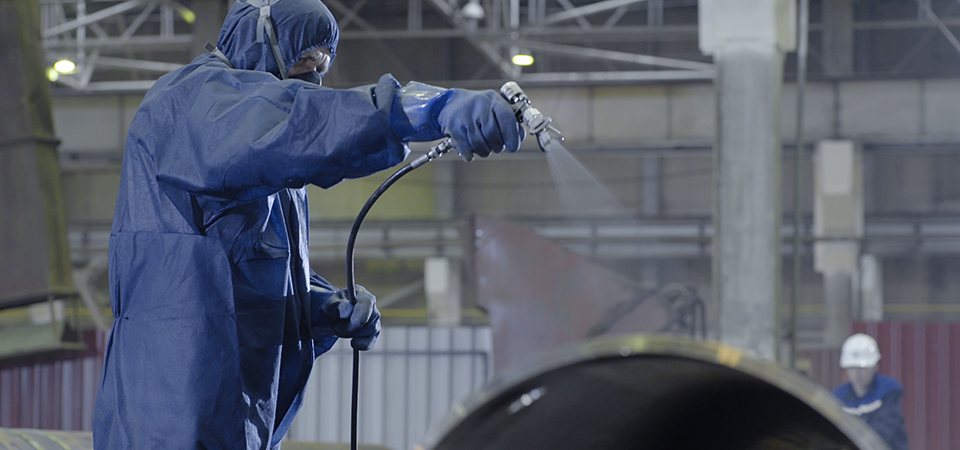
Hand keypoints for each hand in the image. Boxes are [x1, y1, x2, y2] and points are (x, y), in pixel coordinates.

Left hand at [319, 285, 380, 349]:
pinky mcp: (374, 331)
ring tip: (340, 329)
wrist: (333, 316)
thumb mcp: (331, 304)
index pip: (366, 303)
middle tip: (337, 327)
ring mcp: (374, 318)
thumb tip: (347, 311)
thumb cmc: (333, 307)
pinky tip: (354, 343)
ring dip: (352, 334)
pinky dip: (363, 344)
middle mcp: (371, 305)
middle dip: (351, 327)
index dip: (361, 314)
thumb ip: (339, 306)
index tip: (355, 322)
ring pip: (370, 330)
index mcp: (362, 294)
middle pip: (368, 320)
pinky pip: (372, 340)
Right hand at [392, 83, 523, 161]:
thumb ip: (509, 121)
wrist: (449, 104)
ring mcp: (465, 117)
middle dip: (497, 146)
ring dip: (484, 151)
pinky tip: (471, 151)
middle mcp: (479, 106)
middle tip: (496, 147)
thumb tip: (520, 136)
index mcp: (493, 100)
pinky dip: (470, 154)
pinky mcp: (453, 128)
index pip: (507, 118)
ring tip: (484, 148)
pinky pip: (466, 149)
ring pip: (480, 144)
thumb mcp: (495, 108)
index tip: (513, 147)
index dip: (512, 136)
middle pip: (493, 134)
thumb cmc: (478, 109)